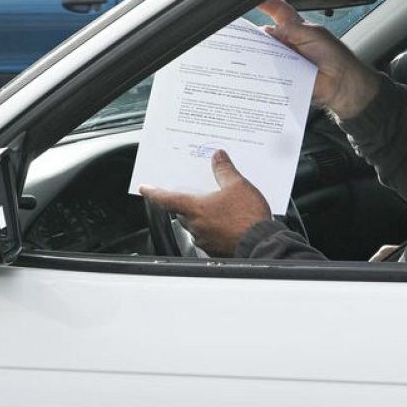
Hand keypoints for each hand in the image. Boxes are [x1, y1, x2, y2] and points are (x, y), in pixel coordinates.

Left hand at [139, 150, 271, 255]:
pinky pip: (208, 236)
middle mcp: (195, 226)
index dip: (153, 192)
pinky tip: (226, 221)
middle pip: (181, 211)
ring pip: (195, 224)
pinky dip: (212, 227)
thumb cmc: (248, 218)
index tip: (144, 188)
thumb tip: (218, 157)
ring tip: (218, 206)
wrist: (262, 244)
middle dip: (186, 202)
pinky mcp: (215, 250)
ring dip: (201, 215)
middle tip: (196, 192)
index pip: (166, 199)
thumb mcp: (237, 186)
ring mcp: (204, 240)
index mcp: (195, 209)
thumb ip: (224, 170)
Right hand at [257, 0, 379, 117]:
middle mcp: (287, 42)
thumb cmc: (335, 57)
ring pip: (262, 53)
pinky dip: (261, 70)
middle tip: (246, 35)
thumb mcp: (313, 34)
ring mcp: (282, 59)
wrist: (342, 83)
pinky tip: (259, 68)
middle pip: (264, 33)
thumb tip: (268, 30)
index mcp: (296, 28)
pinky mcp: (281, 76)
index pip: (278, 10)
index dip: (265, 3)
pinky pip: (266, 72)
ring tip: (255, 52)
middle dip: (255, 33)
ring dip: (257, 52)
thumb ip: (290, 29)